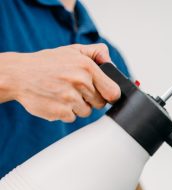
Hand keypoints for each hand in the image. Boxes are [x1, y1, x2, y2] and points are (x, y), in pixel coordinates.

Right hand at [1, 44, 120, 121]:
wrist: (18, 74)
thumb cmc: (47, 64)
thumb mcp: (72, 50)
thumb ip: (96, 53)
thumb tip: (112, 63)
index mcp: (86, 66)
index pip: (113, 92)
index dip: (109, 95)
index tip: (104, 94)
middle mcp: (80, 81)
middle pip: (100, 103)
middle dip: (90, 98)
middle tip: (74, 89)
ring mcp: (70, 98)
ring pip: (87, 112)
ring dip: (77, 106)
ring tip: (62, 93)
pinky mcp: (61, 112)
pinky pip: (73, 118)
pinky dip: (65, 112)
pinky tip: (55, 100)